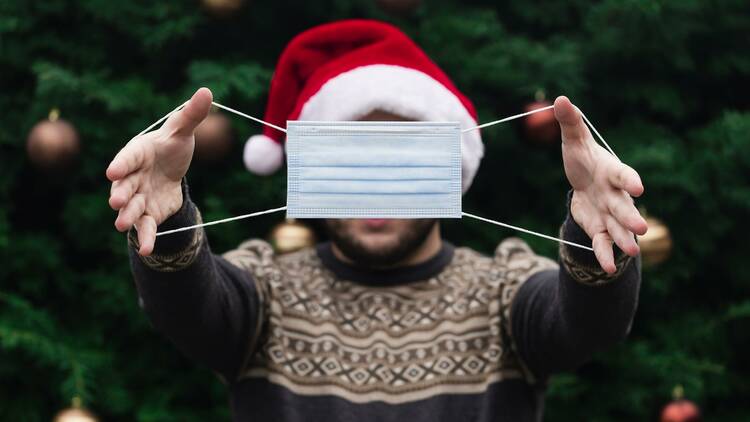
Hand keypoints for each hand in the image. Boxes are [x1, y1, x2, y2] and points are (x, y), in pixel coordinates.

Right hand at [106, 88, 212, 255]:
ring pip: (130, 208)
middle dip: (120, 193)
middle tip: (115, 201)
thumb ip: (191, 115)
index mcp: (138, 152)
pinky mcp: (148, 214)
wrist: (172, 171)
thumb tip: (206, 91)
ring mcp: (137, 196)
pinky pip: (145, 227)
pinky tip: (147, 250)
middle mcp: (132, 176)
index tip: (112, 172)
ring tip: (121, 224)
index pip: (128, 157)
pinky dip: (146, 238)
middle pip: (124, 185)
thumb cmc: (172, 146)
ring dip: (126, 216)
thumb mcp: (183, 131)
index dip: (121, 164)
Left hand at [554, 96, 647, 272]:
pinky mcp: (599, 228)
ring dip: (625, 240)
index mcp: (612, 172)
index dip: (631, 180)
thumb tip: (560, 98)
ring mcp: (609, 214)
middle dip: (631, 217)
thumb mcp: (573, 141)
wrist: (582, 182)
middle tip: (641, 228)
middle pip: (624, 207)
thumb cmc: (582, 159)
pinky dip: (605, 255)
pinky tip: (606, 268)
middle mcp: (615, 195)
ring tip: (633, 250)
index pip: (624, 175)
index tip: (638, 187)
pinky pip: (603, 243)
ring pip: (619, 229)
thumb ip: (570, 122)